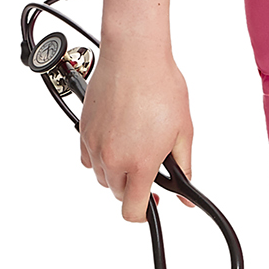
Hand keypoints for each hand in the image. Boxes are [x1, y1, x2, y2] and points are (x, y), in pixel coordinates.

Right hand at [78, 37, 193, 222]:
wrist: (135, 54)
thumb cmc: (160, 86)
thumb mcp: (183, 132)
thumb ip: (184, 168)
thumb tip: (185, 195)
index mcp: (139, 162)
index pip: (133, 209)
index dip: (145, 214)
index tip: (152, 208)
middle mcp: (113, 157)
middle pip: (118, 194)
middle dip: (134, 189)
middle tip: (149, 170)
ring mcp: (95, 143)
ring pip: (102, 176)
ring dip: (117, 173)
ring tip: (135, 151)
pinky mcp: (83, 129)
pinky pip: (88, 157)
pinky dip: (100, 158)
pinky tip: (116, 143)